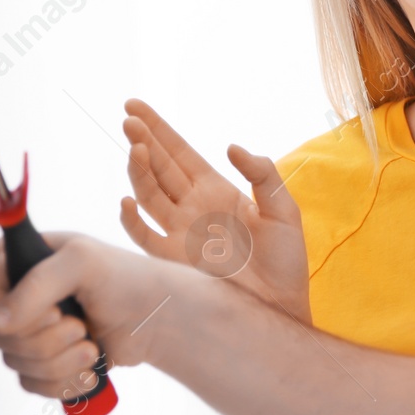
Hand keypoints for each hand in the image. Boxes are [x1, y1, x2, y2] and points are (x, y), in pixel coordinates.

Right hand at [0, 230, 169, 400]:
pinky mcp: (44, 360)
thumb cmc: (124, 279)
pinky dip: (63, 382)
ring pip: (16, 364)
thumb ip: (36, 286)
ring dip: (59, 362)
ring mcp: (30, 331)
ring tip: (91, 346)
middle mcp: (19, 296)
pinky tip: (88, 369)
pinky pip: (32, 385)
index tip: (54, 310)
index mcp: (19, 263)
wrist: (157, 318)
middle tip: (81, 326)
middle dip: (46, 340)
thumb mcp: (82, 264)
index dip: (13, 313)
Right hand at [120, 99, 311, 323]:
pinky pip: (145, 237)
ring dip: (139, 170)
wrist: (281, 308)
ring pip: (149, 194)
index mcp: (216, 190)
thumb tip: (231, 147)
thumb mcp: (284, 210)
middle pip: (160, 167)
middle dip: (143, 140)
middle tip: (128, 116)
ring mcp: (179, 233)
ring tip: (135, 145)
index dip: (159, 129)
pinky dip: (132, 220)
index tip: (135, 105)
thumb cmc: (286, 262)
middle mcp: (192, 207)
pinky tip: (128, 200)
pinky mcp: (174, 261)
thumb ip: (263, 174)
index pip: (180, 152)